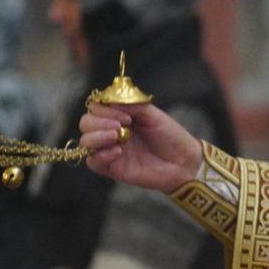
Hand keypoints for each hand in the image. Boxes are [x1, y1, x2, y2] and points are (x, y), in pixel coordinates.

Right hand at [79, 102, 202, 193]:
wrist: (183, 161)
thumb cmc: (170, 135)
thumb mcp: (152, 114)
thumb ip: (131, 105)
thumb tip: (109, 99)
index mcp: (119, 116)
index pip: (95, 107)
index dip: (104, 108)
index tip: (126, 115)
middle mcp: (110, 131)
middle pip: (86, 122)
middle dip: (99, 122)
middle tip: (120, 126)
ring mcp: (109, 150)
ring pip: (85, 142)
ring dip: (97, 137)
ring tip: (117, 137)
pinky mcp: (112, 168)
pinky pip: (93, 162)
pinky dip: (101, 155)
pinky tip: (118, 152)